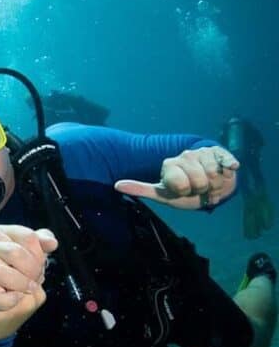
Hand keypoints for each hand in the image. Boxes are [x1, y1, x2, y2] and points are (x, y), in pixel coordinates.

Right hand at [0, 225, 56, 312]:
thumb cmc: (6, 265)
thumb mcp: (23, 250)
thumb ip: (40, 242)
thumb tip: (51, 243)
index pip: (27, 237)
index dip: (39, 254)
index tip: (41, 265)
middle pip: (13, 252)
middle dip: (30, 270)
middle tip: (35, 281)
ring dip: (18, 284)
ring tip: (26, 290)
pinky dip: (6, 299)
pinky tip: (14, 297)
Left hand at [115, 146, 238, 209]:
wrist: (206, 184)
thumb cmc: (182, 190)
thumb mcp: (162, 193)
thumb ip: (141, 189)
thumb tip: (116, 185)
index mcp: (169, 164)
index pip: (181, 184)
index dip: (185, 191)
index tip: (182, 190)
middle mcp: (184, 155)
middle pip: (200, 181)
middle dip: (202, 190)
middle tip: (198, 188)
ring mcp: (202, 153)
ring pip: (214, 174)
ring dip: (216, 185)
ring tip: (210, 184)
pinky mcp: (219, 153)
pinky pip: (227, 161)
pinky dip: (230, 167)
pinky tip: (230, 169)